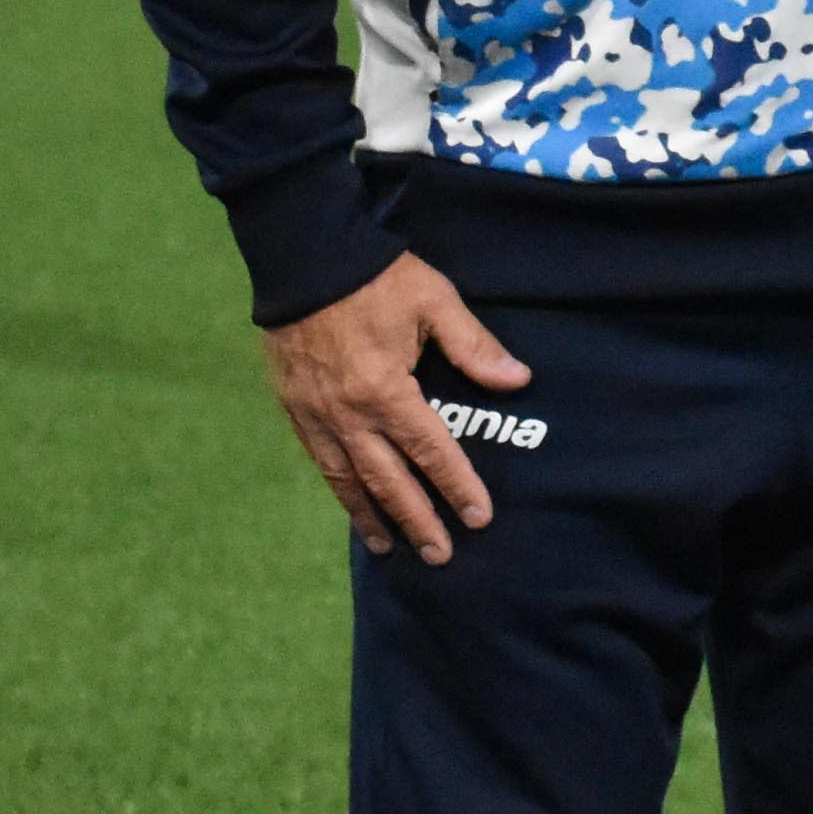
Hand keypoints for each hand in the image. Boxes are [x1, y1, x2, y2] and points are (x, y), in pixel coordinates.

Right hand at [262, 253, 526, 561]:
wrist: (304, 258)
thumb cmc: (377, 278)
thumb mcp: (436, 302)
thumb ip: (475, 346)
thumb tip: (518, 380)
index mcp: (386, 389)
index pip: (431, 451)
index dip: (457, 486)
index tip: (479, 517)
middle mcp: (347, 412)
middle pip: (387, 479)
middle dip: (417, 519)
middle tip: (441, 555)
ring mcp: (315, 413)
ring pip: (346, 478)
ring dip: (371, 516)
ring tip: (392, 548)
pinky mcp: (294, 407)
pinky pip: (320, 459)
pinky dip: (338, 488)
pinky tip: (352, 505)